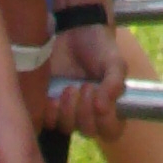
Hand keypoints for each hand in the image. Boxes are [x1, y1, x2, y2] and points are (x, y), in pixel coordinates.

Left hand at [46, 18, 124, 141]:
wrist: (73, 30)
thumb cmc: (98, 47)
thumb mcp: (114, 62)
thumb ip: (115, 83)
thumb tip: (103, 107)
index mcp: (110, 106)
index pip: (111, 131)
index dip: (106, 122)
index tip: (101, 101)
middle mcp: (89, 113)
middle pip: (88, 131)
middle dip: (85, 112)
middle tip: (84, 87)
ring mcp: (68, 111)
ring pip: (67, 128)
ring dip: (68, 111)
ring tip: (70, 88)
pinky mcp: (49, 105)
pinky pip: (48, 121)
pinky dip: (50, 112)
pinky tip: (53, 97)